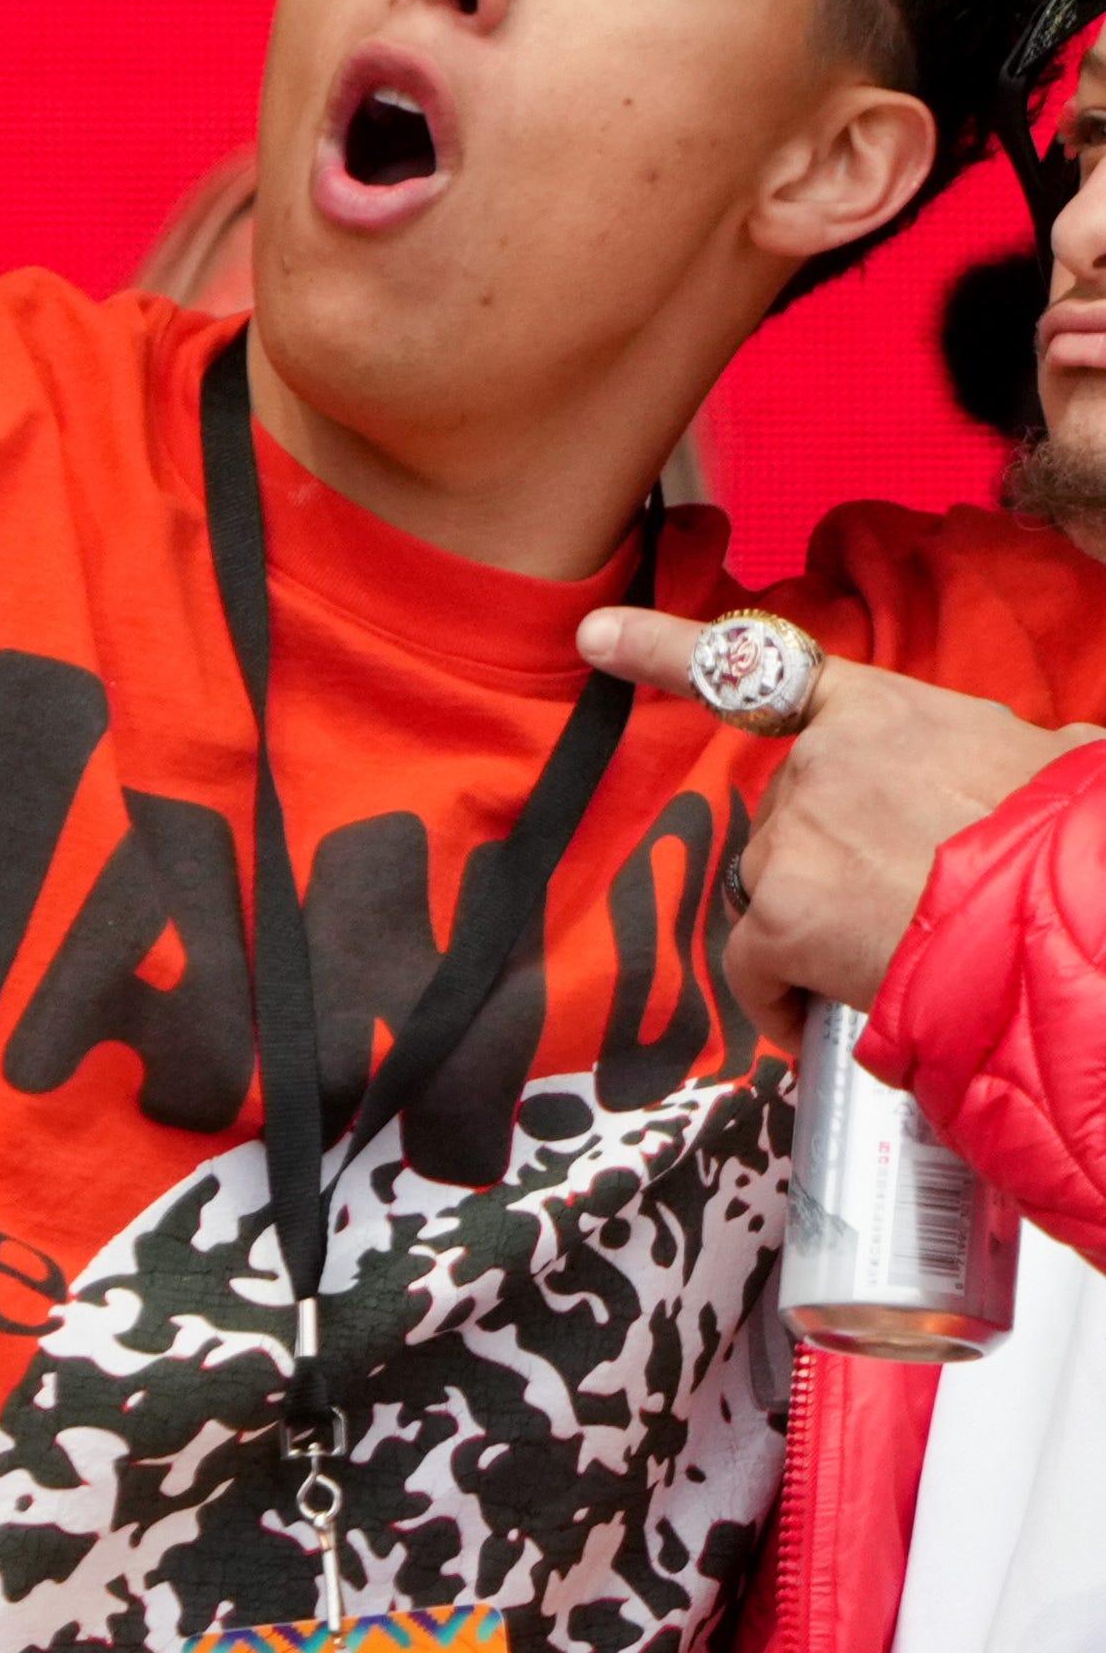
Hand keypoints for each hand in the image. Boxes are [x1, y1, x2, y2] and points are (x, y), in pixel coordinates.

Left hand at [579, 607, 1102, 1047]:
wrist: (1086, 921)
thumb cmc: (1079, 845)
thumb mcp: (1057, 765)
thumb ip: (1005, 759)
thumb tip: (1044, 764)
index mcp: (887, 713)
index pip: (767, 674)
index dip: (667, 649)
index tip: (596, 635)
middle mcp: (823, 763)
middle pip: (789, 819)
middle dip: (833, 866)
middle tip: (908, 906)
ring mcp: (796, 838)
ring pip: (777, 891)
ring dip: (817, 930)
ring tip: (899, 956)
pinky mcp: (783, 916)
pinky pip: (754, 965)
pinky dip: (779, 999)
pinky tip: (823, 1017)